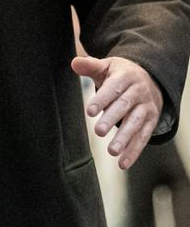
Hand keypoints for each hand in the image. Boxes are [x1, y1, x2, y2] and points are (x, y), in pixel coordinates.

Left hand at [72, 55, 162, 169]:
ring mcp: (146, 108)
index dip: (102, 99)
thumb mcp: (107, 67)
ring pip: (135, 123)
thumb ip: (91, 66)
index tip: (89, 111)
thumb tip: (74, 63)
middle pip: (125, 107)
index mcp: (126, 77)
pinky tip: (122, 163)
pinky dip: (134, 151)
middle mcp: (139, 92)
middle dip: (112, 119)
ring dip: (124, 138)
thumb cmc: (119, 74)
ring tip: (111, 151)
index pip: (113, 88)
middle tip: (99, 131)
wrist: (150, 78)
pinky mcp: (151, 121)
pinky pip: (143, 137)